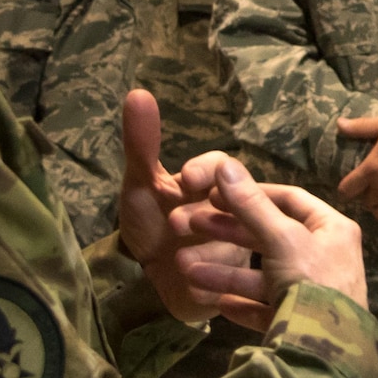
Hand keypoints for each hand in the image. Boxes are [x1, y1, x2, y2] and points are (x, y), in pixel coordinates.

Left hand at [115, 90, 245, 321]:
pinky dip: (208, 283)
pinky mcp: (235, 284)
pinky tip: (192, 283)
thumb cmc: (149, 223)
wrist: (149, 279)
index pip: (222, 166)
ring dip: (206, 252)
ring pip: (237, 247)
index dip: (206, 169)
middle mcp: (235, 213)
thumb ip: (141, 144)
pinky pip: (231, 283)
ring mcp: (239, 248)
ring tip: (180, 260)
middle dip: (203, 215)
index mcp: (213, 185)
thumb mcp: (140, 184)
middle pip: (236, 207)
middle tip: (175, 224)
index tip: (185, 178)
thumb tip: (137, 92)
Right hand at [175, 157, 369, 331]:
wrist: (328, 352)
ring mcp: (311, 292)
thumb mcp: (281, 238)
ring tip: (186, 268)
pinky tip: (216, 303)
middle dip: (228, 233)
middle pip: (269, 237)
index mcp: (332, 230)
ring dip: (224, 272)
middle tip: (191, 224)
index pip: (290, 199)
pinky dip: (241, 304)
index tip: (217, 192)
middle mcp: (325, 257)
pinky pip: (264, 308)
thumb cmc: (312, 282)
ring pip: (261, 276)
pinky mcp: (298, 322)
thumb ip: (251, 206)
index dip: (252, 193)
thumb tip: (225, 164)